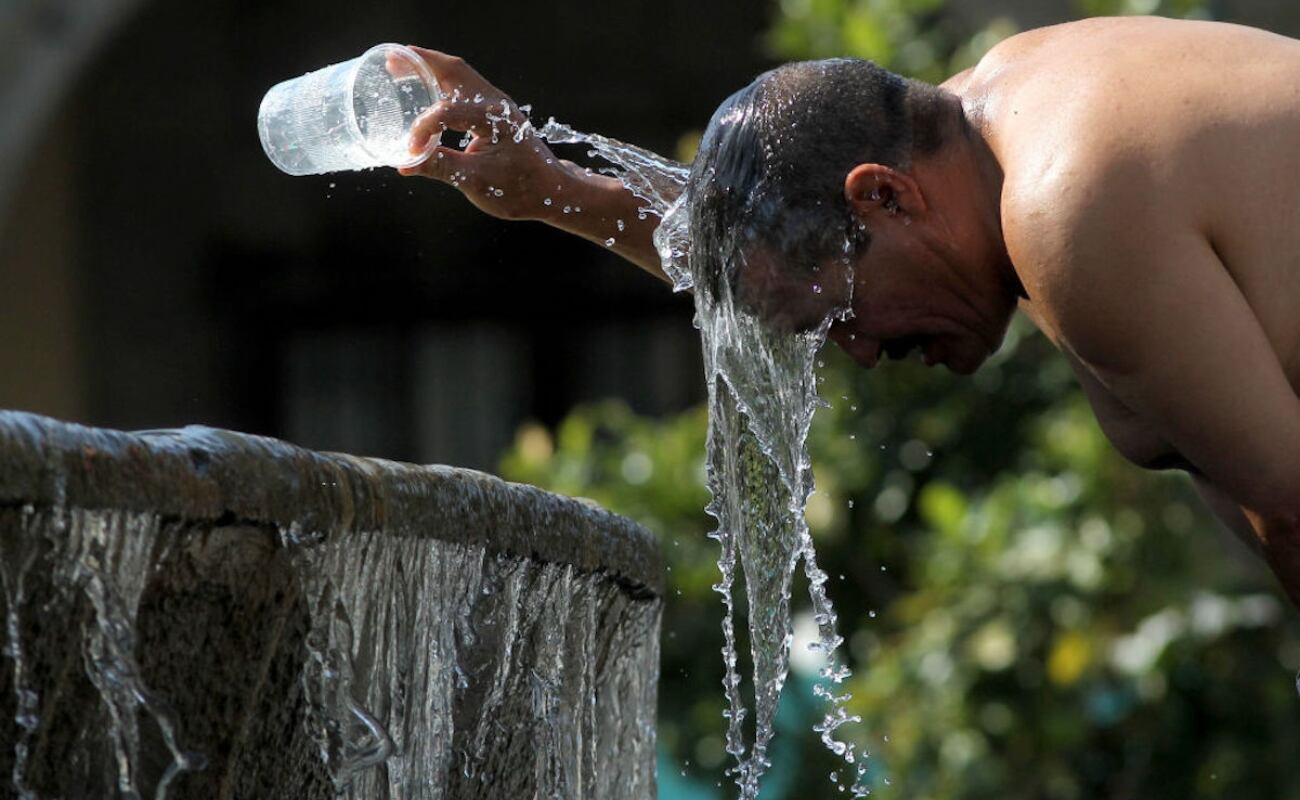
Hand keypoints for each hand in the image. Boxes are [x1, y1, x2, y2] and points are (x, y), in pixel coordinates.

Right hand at [395, 47, 568, 221]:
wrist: (552, 191)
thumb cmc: (520, 188)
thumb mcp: (477, 182)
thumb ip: (441, 168)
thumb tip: (405, 164)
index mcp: (492, 118)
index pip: (446, 112)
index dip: (423, 129)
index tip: (411, 152)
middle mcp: (496, 103)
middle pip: (454, 70)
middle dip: (421, 63)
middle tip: (392, 62)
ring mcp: (498, 105)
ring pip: (460, 75)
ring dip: (432, 68)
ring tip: (403, 67)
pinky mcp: (496, 113)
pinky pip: (466, 87)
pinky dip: (443, 82)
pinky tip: (428, 89)